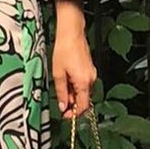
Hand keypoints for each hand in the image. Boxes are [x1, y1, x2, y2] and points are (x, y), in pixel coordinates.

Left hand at [52, 2, 96, 116]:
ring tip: (62, 90)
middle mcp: (91, 78)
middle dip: (73, 104)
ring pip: (83, 91)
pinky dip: (75, 86)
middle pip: (84, 99)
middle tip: (62, 105)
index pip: (84, 105)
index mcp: (84, 82)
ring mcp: (91, 73)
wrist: (71, 33)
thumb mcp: (58, 74)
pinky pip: (83, 82)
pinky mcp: (89, 69)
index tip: (67, 115)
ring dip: (73, 94)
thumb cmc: (65, 49)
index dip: (75, 113)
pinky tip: (67, 82)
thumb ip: (61, 92)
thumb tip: (62, 105)